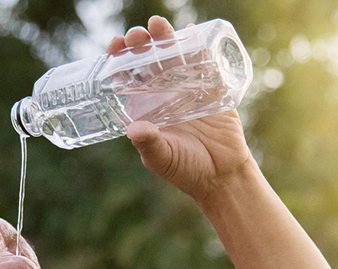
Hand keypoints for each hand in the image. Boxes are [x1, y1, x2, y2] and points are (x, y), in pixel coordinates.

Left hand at [106, 16, 253, 203]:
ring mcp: (187, 89)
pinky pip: (203, 62)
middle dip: (140, 44)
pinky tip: (190, 30)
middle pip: (148, 61)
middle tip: (136, 35)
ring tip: (157, 24)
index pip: (127, 79)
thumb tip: (133, 129)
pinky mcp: (211, 88)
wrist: (222, 175)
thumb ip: (149, 144)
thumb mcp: (163, 158)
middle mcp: (163, 95)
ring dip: (164, 38)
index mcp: (145, 109)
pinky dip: (197, 44)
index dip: (118, 60)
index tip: (114, 47)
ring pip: (172, 56)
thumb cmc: (187, 170)